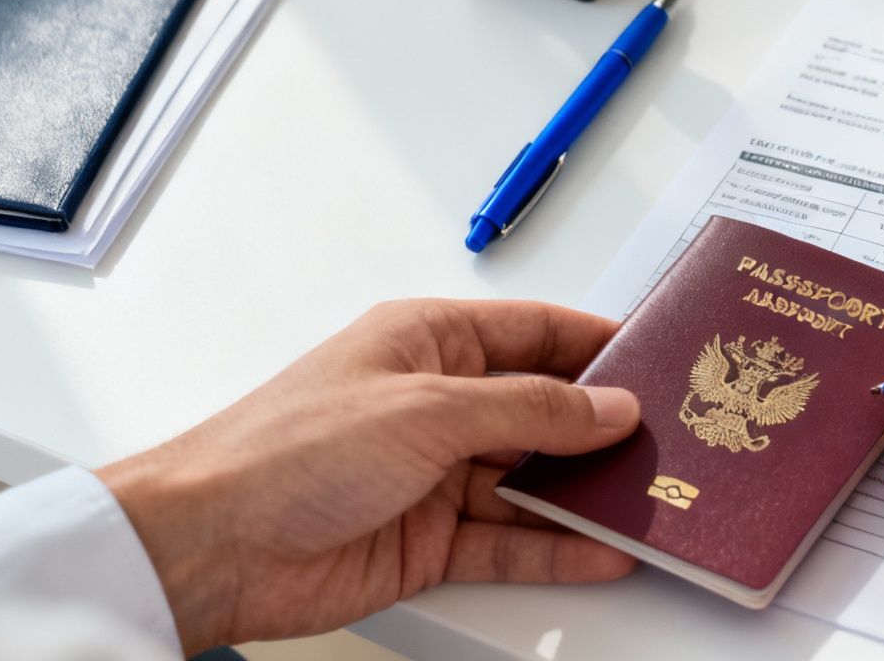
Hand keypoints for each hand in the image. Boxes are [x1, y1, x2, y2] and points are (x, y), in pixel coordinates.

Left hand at [96, 299, 639, 653]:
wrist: (209, 547)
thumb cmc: (286, 450)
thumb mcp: (428, 410)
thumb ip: (529, 411)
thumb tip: (607, 409)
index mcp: (428, 341)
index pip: (536, 333)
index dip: (598, 346)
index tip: (661, 360)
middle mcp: (434, 404)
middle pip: (542, 412)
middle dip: (603, 429)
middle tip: (674, 441)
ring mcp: (432, 475)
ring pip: (532, 482)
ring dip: (586, 495)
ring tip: (654, 501)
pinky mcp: (426, 541)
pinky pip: (509, 541)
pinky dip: (556, 548)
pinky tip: (603, 551)